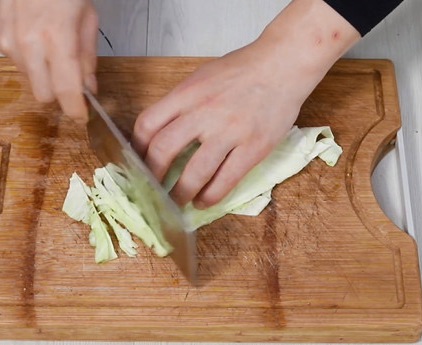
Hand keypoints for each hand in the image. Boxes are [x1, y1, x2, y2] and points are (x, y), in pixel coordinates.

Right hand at [0, 0, 97, 122]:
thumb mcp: (87, 17)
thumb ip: (87, 57)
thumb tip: (89, 87)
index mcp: (57, 38)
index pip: (66, 92)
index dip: (76, 109)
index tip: (82, 114)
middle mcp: (28, 44)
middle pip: (43, 95)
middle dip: (59, 93)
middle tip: (70, 79)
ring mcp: (7, 41)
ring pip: (28, 78)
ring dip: (42, 72)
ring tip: (50, 45)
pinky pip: (14, 61)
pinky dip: (27, 56)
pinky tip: (33, 35)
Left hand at [132, 0, 359, 208]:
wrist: (284, 64)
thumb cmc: (243, 70)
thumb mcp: (202, 77)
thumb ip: (182, 102)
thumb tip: (161, 132)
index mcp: (188, 93)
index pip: (148, 124)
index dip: (137, 149)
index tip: (137, 162)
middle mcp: (205, 112)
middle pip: (164, 151)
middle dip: (152, 177)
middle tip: (151, 189)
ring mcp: (230, 131)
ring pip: (194, 172)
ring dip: (180, 194)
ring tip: (176, 202)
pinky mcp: (253, 147)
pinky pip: (226, 180)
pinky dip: (210, 196)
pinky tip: (203, 201)